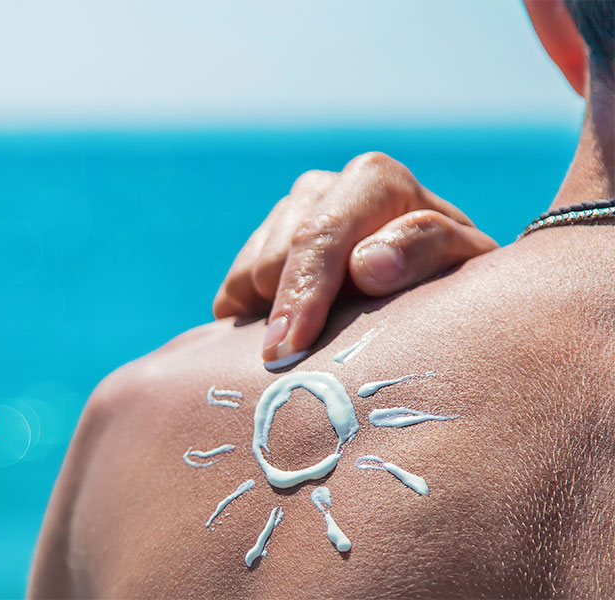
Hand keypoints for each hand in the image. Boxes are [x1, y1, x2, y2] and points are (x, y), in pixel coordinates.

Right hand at [212, 152, 497, 364]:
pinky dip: (253, 318)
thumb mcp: (464, 267)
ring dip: (275, 315)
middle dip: (291, 313)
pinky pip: (231, 292)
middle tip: (318, 357)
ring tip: (324, 333)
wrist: (424, 287)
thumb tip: (367, 262)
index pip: (319, 235)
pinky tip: (296, 325)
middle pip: (273, 261)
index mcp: (373, 179)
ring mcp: (283, 214)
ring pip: (247, 278)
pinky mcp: (257, 247)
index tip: (291, 348)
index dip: (302, 292)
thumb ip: (427, 249)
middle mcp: (321, 188)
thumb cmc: (451, 282)